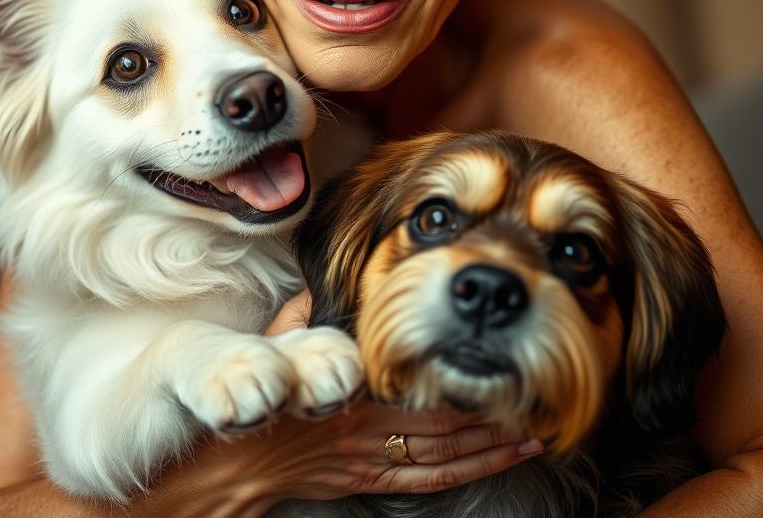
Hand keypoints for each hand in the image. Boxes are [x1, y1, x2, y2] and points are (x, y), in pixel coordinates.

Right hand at [246, 291, 543, 506]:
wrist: (231, 465)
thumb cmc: (257, 399)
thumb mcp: (274, 346)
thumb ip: (302, 315)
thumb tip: (323, 282)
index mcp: (349, 387)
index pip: (414, 383)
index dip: (455, 375)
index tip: (489, 360)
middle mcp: (367, 426)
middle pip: (440, 422)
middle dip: (488, 412)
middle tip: (531, 397)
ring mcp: (371, 458)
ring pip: (443, 455)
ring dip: (489, 446)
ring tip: (531, 433)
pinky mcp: (368, 480)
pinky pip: (427, 481)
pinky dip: (467, 472)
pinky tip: (498, 463)